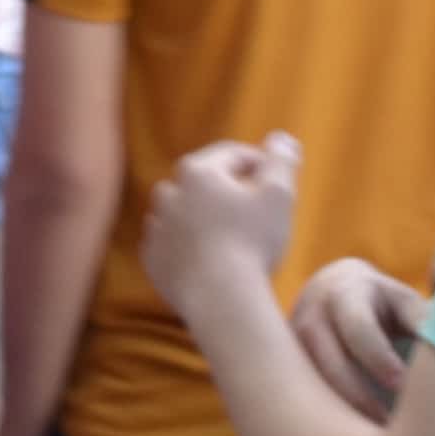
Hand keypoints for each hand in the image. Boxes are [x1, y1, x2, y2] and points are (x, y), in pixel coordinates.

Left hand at [143, 132, 302, 316]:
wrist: (219, 297)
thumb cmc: (252, 241)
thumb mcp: (278, 194)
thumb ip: (281, 160)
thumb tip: (280, 138)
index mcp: (196, 170)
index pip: (233, 155)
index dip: (261, 165)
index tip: (279, 183)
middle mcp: (168, 192)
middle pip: (207, 184)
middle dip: (232, 192)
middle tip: (259, 213)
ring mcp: (157, 226)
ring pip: (188, 214)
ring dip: (209, 219)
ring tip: (236, 239)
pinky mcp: (153, 257)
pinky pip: (176, 244)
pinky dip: (193, 247)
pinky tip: (215, 260)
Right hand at [293, 259, 427, 421]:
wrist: (335, 293)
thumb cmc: (386, 305)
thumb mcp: (405, 303)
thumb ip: (425, 321)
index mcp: (344, 293)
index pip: (359, 328)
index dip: (380, 359)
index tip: (403, 387)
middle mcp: (309, 314)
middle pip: (328, 362)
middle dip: (358, 397)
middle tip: (390, 429)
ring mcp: (289, 342)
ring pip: (306, 385)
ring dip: (338, 417)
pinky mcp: (281, 368)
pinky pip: (298, 400)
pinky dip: (323, 423)